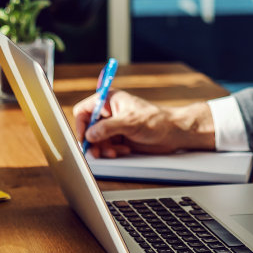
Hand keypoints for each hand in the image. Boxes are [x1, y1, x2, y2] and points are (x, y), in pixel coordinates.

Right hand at [71, 90, 215, 157]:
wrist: (172, 133)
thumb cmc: (155, 120)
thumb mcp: (130, 122)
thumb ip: (108, 128)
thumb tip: (90, 134)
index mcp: (109, 100)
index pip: (85, 110)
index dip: (81, 124)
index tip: (84, 138)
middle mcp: (109, 112)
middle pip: (88, 128)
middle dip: (92, 140)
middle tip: (96, 152)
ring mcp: (114, 126)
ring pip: (96, 140)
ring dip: (103, 148)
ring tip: (113, 152)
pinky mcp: (119, 137)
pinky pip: (106, 146)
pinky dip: (112, 151)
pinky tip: (123, 150)